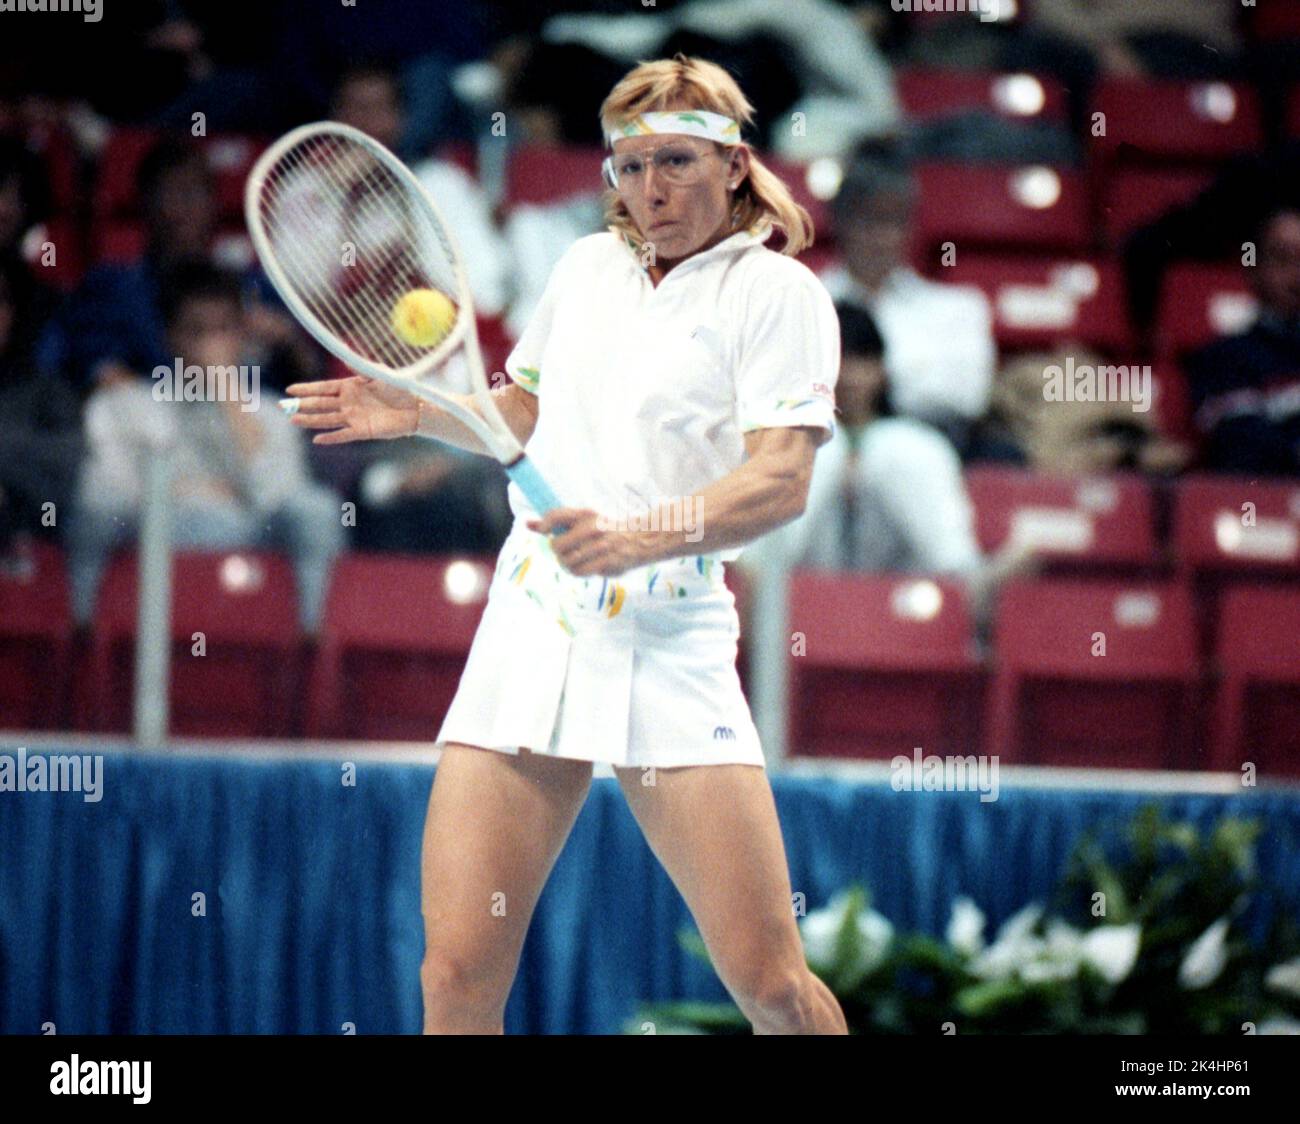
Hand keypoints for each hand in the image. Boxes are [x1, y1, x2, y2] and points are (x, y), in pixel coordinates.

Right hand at [283, 375, 418, 442]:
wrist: (415, 407)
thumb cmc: (399, 388)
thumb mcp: (378, 373)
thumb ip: (360, 366)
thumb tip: (344, 352)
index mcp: (350, 387)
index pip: (323, 388)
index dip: (307, 389)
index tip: (289, 389)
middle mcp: (348, 403)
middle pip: (320, 404)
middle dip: (301, 404)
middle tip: (283, 406)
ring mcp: (354, 418)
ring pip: (327, 419)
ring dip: (310, 420)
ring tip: (293, 421)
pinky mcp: (363, 431)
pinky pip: (344, 435)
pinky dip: (331, 437)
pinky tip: (317, 439)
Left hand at [527, 507, 649, 576]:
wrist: (640, 539)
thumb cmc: (605, 528)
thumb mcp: (583, 519)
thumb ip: (556, 522)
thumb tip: (527, 524)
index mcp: (586, 514)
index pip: (556, 516)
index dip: (543, 525)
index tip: (543, 531)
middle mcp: (592, 527)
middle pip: (556, 546)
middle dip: (557, 551)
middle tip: (565, 551)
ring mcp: (600, 546)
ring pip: (566, 562)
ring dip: (567, 564)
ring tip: (577, 559)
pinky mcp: (606, 562)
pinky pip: (579, 572)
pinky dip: (578, 571)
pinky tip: (586, 566)